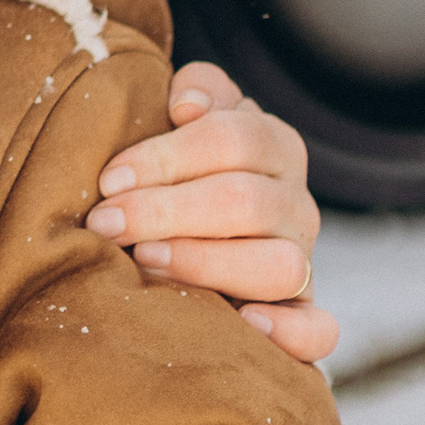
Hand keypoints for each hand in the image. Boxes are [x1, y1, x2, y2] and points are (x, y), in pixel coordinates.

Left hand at [83, 62, 334, 363]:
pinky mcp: (302, 316)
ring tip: (146, 261)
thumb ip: (197, 92)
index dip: (167, 155)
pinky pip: (317, 331)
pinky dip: (290, 332)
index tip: (110, 179)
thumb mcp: (189, 119)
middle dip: (166, 210)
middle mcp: (297, 205)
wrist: (204, 232)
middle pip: (246, 200)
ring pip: (282, 265)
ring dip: (207, 263)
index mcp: (275, 146)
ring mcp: (304, 262)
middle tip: (106, 223)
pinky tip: (245, 324)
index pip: (233, 138)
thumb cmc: (184, 170)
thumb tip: (187, 105)